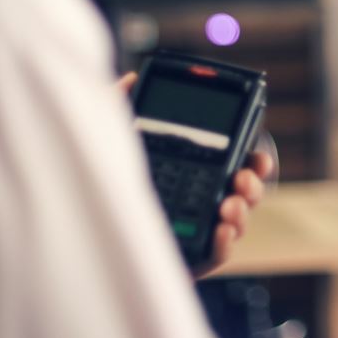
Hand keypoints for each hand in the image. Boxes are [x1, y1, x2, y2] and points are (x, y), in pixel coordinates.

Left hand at [116, 72, 273, 278]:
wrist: (82, 235)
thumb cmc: (101, 185)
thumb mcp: (111, 141)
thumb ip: (120, 107)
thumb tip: (132, 78)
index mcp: (195, 170)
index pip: (236, 162)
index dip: (254, 159)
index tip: (256, 155)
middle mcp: (202, 199)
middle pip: (246, 191)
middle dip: (253, 183)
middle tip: (241, 177)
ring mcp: (199, 230)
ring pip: (239, 221)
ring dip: (242, 210)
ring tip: (228, 204)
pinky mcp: (191, 259)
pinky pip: (220, 254)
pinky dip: (226, 242)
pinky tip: (220, 230)